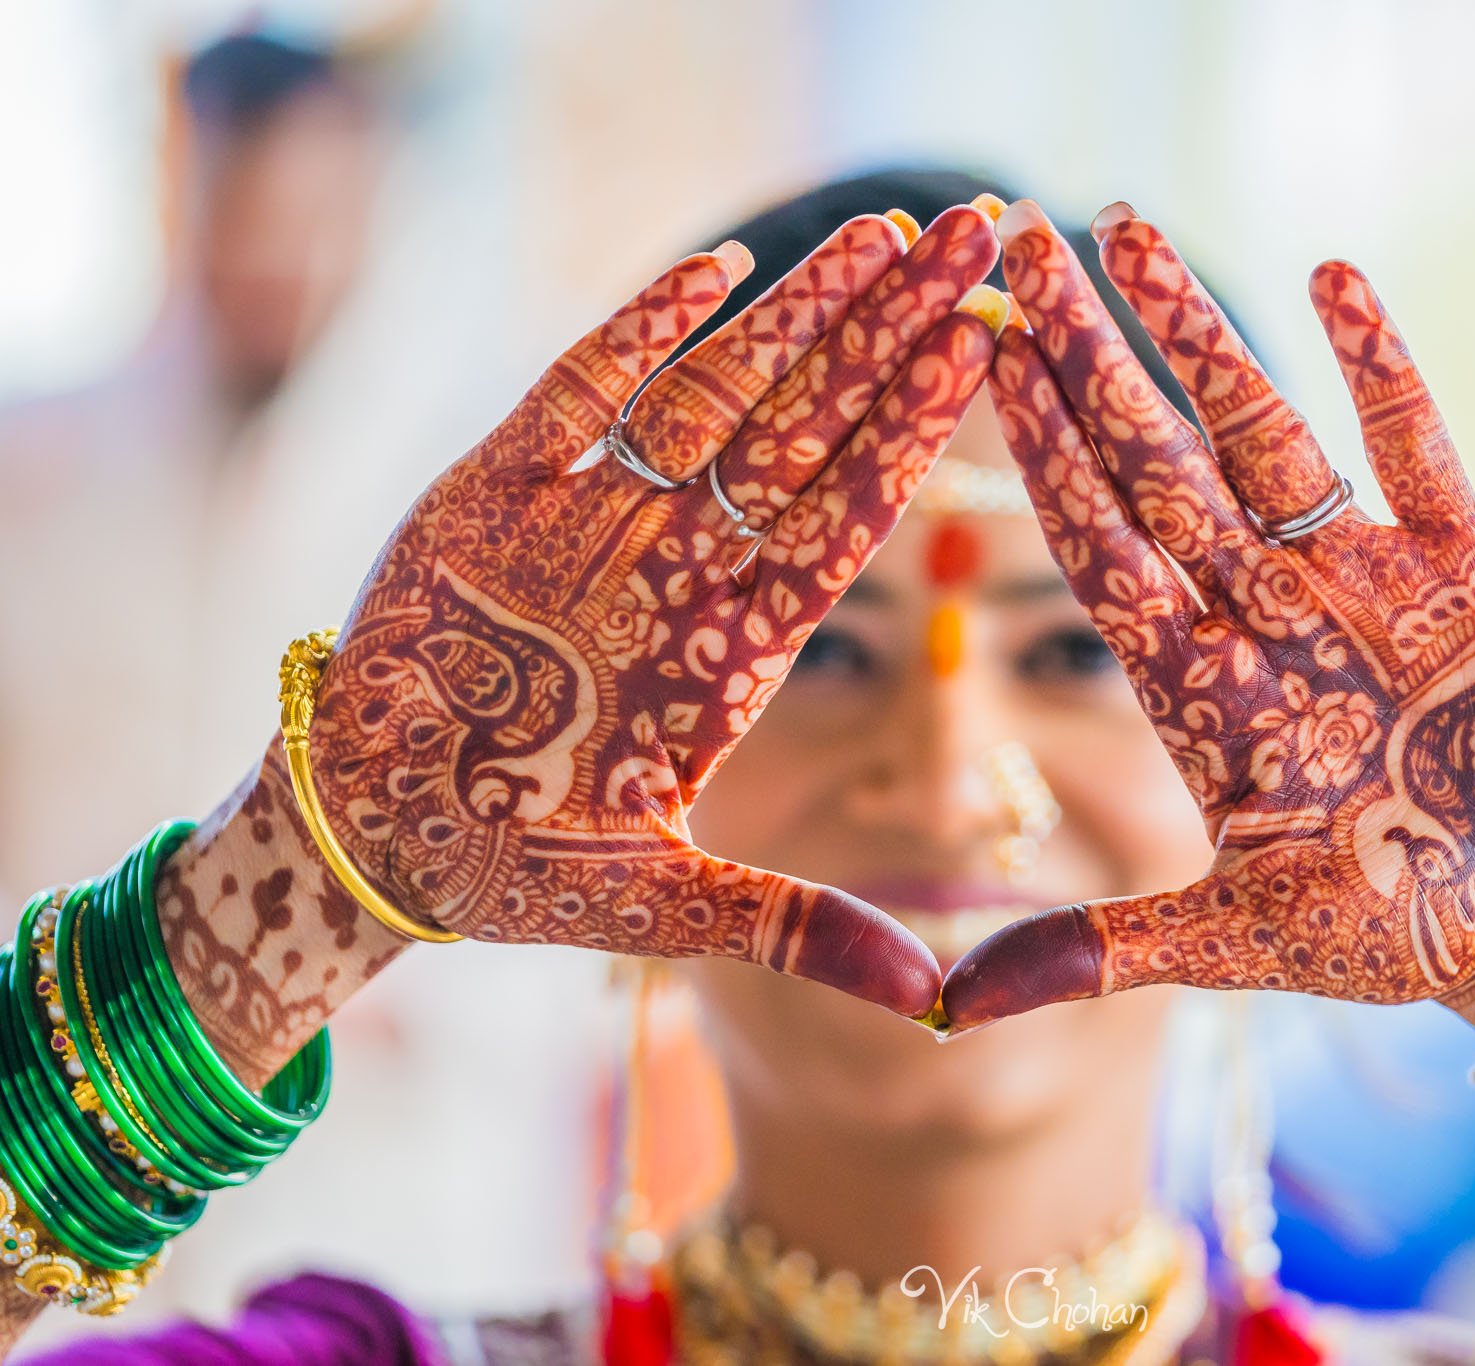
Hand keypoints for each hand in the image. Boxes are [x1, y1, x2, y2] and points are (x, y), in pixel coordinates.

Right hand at [310, 206, 999, 1013]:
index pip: (844, 520)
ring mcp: (592, 520)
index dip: (913, 437)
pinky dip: (639, 333)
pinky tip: (722, 272)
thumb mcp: (662, 905)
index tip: (988, 354)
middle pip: (806, 430)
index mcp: (729, 649)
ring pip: (714, 393)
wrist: (373, 837)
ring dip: (799, 313)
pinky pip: (580, 393)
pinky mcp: (495, 490)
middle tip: (978, 235)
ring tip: (886, 234)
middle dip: (891, 334)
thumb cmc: (515, 873)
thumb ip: (792, 929)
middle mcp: (677, 567)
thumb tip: (930, 1002)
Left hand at [942, 202, 1474, 1030]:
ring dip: (1200, 333)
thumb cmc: (1389, 939)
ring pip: (1261, 433)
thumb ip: (1096, 951)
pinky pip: (1412, 446)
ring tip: (1124, 229)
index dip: (1035, 459)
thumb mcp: (1236, 944)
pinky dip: (1377, 368)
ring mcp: (1359, 578)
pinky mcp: (1465, 563)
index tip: (969, 365)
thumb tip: (935, 1008)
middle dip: (1084, 359)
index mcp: (1201, 687)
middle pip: (1154, 463)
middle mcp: (1263, 612)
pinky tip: (1327, 281)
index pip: (1096, 550)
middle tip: (1015, 247)